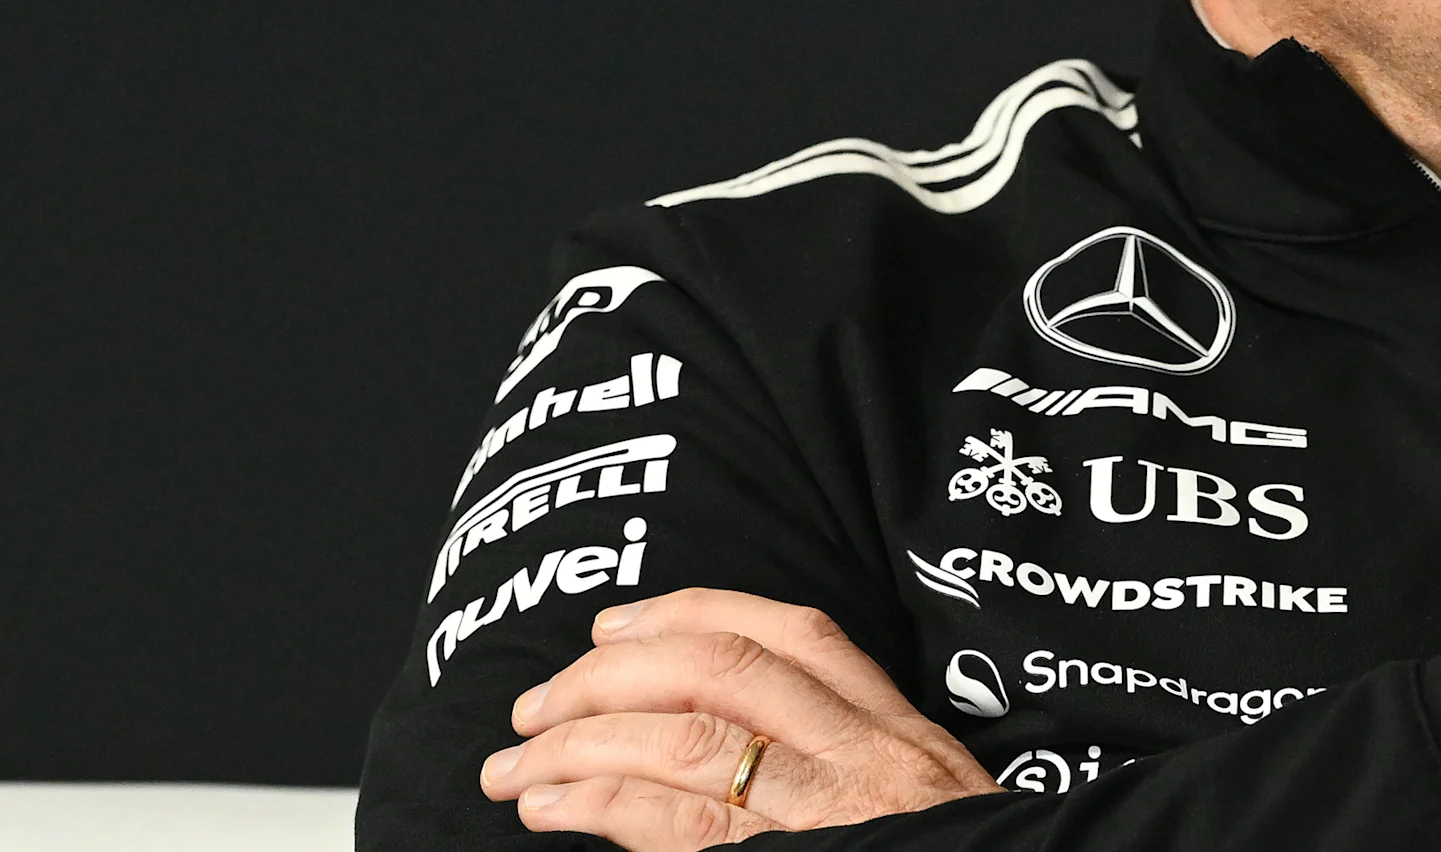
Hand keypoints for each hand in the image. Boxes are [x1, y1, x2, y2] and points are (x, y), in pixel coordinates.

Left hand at [481, 589, 995, 848]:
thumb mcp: (925, 803)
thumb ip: (850, 760)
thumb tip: (724, 731)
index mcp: (898, 733)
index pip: (794, 633)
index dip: (691, 612)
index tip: (613, 625)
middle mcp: (866, 761)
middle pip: (723, 672)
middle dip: (608, 677)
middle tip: (534, 705)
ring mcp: (831, 817)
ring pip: (691, 744)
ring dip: (582, 744)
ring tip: (515, 767)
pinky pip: (687, 829)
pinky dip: (607, 807)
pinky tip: (555, 809)